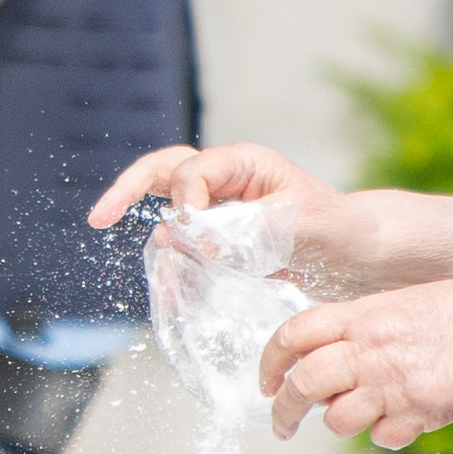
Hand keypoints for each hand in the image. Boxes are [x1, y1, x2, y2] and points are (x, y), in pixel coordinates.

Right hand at [91, 139, 401, 298]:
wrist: (354, 252)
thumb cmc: (334, 228)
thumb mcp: (299, 225)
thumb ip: (247, 228)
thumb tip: (191, 237)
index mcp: (242, 162)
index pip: (191, 173)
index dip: (187, 205)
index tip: (199, 238)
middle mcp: (223, 178)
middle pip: (160, 171)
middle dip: (126, 191)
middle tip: (98, 219)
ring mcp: (217, 205)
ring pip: (164, 206)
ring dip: (150, 233)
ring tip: (153, 276)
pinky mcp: (217, 234)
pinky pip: (182, 241)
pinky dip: (172, 261)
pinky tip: (169, 291)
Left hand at [253, 277, 452, 448]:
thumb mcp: (404, 300)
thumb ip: (361, 324)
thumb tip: (324, 351)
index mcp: (364, 315)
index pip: (294, 334)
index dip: (270, 361)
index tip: (266, 381)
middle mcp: (370, 349)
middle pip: (303, 384)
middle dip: (282, 410)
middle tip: (280, 424)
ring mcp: (392, 383)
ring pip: (335, 419)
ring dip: (338, 422)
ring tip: (354, 416)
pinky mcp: (416, 414)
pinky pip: (380, 437)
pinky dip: (385, 434)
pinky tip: (403, 418)